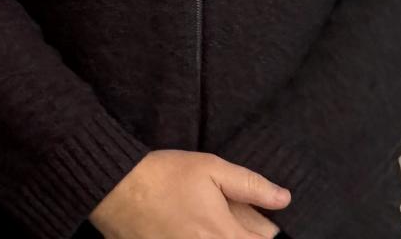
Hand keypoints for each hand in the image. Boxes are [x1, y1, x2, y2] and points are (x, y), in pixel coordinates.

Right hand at [88, 149, 289, 238]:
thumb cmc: (163, 175)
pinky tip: (189, 228)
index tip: (257, 219)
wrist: (115, 189)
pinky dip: (201, 238)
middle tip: (224, 217)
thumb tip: (285, 199)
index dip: (263, 231)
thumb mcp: (209, 168)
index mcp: (225, 235)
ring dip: (222, 235)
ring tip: (206, 222)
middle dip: (242, 235)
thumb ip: (250, 185)